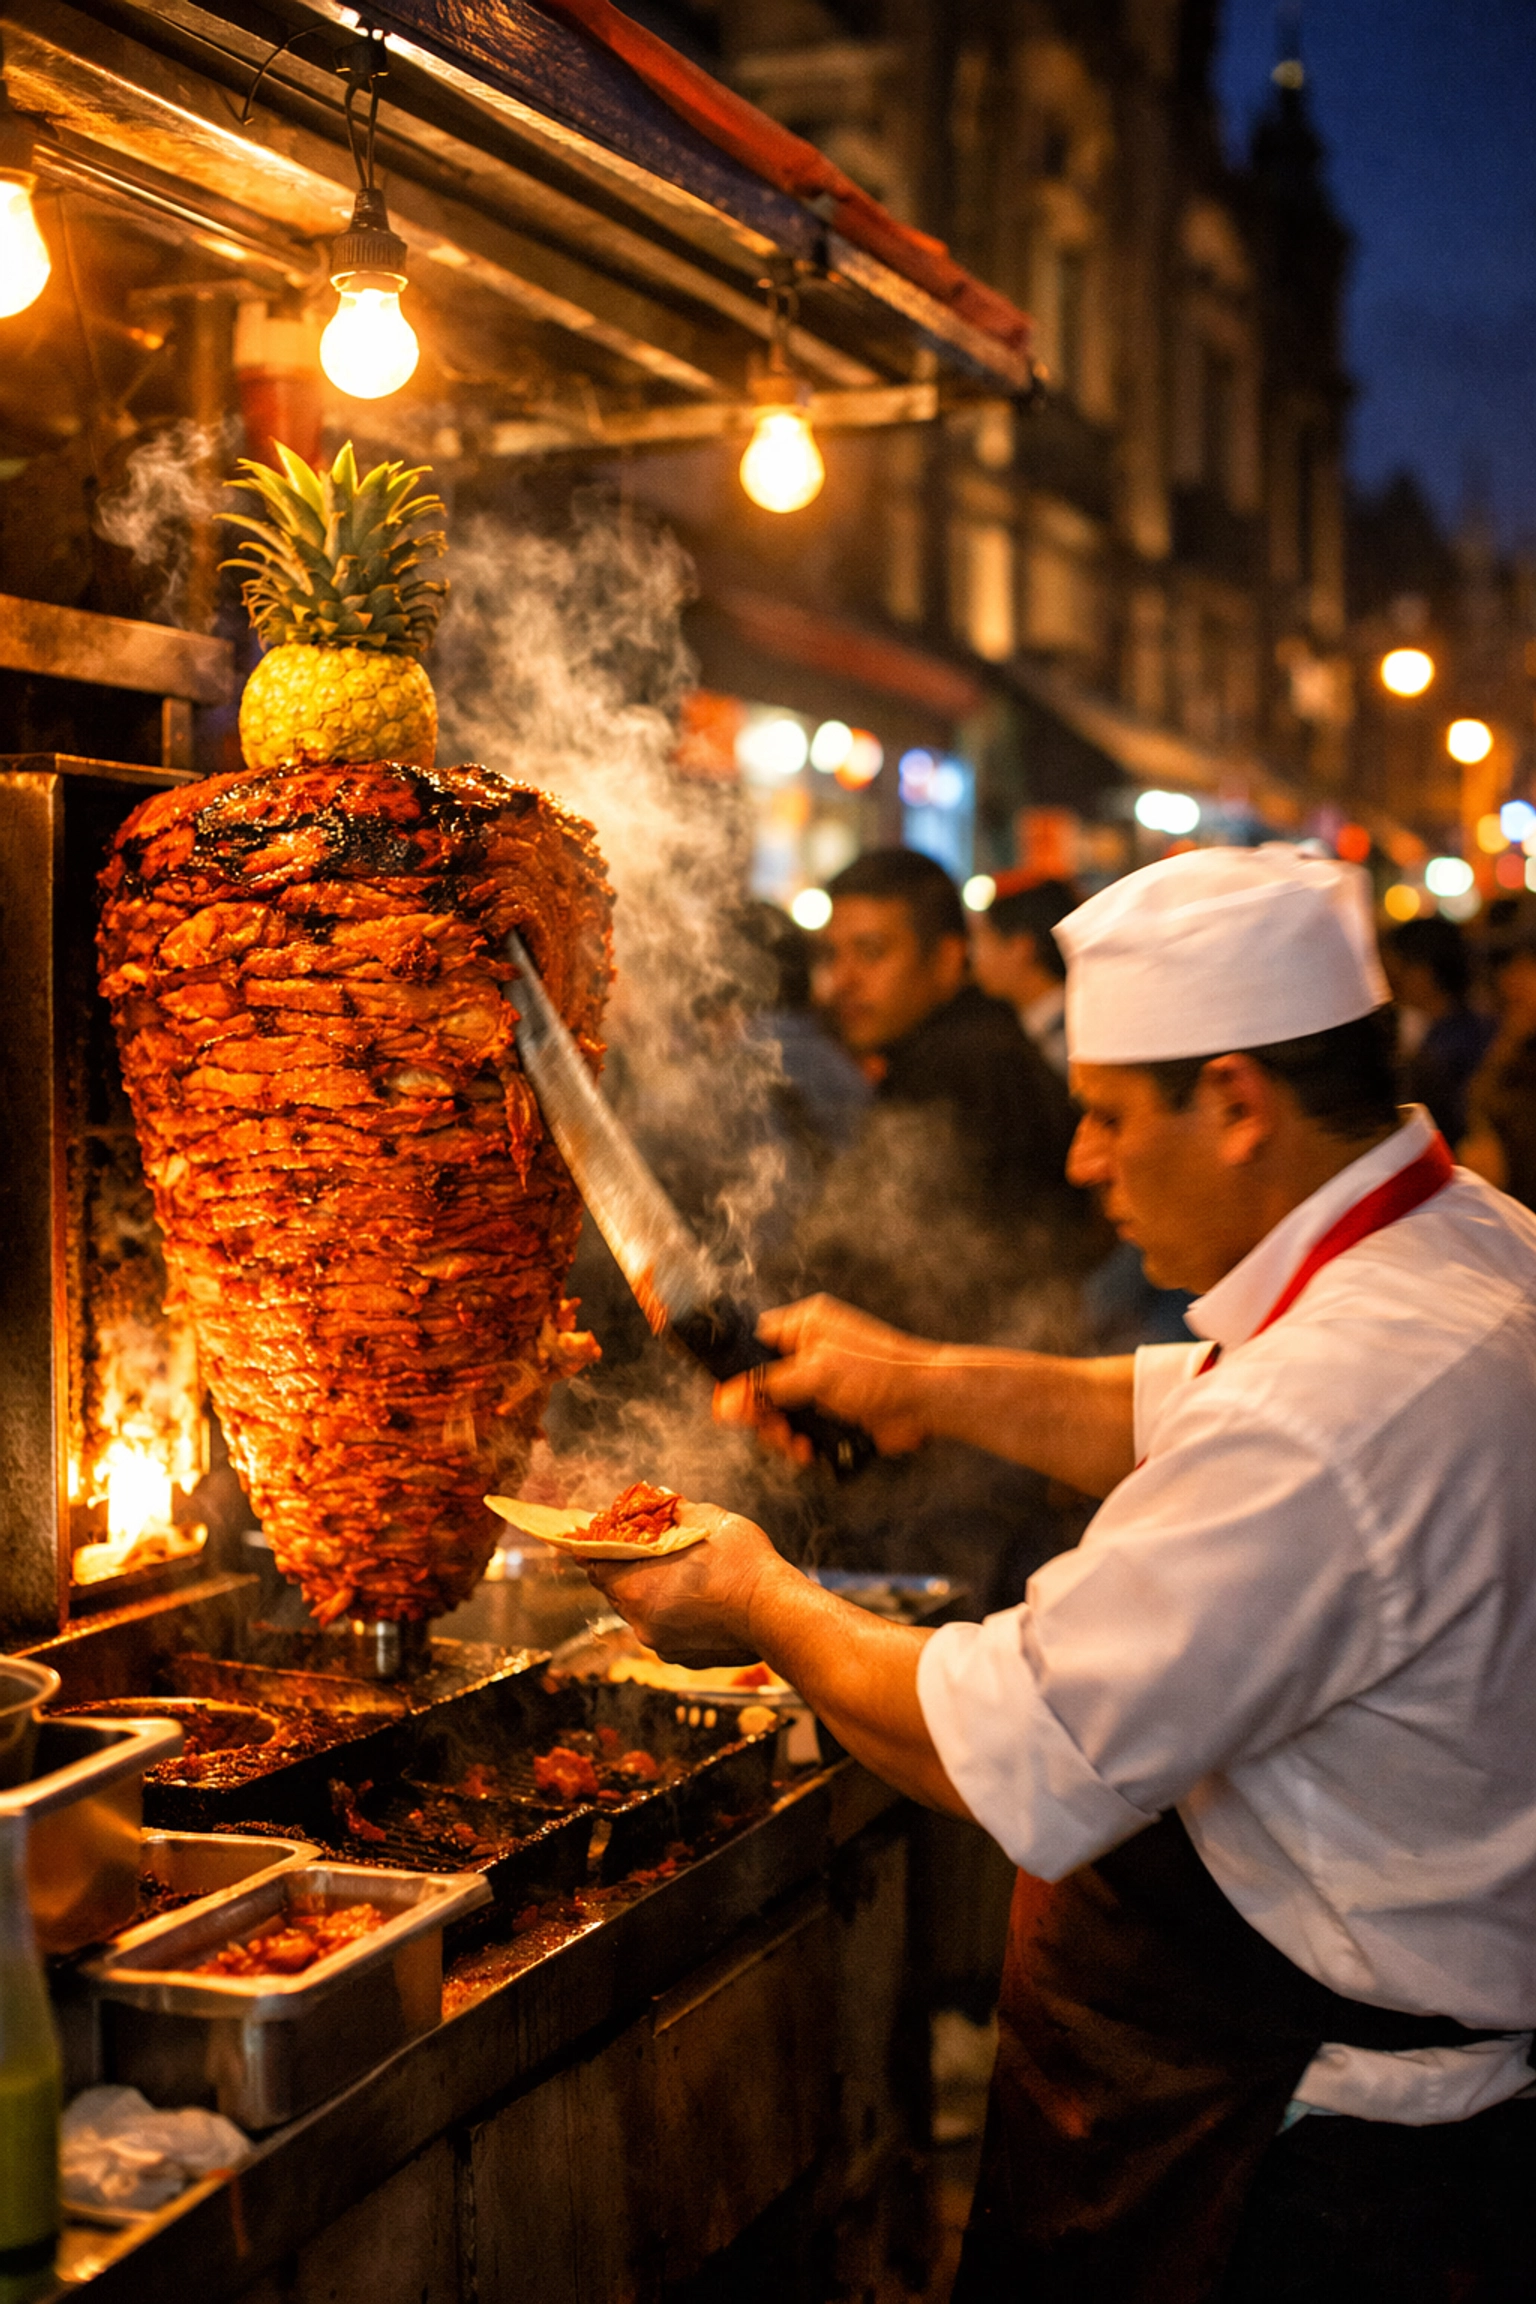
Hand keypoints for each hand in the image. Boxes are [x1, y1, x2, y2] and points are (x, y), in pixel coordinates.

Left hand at [583, 1502, 786, 1666]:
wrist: (777, 1614)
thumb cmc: (743, 1566)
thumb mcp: (709, 1520)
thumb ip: (676, 1511)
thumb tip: (662, 1500)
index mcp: (637, 1586)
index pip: (594, 1567)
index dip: (596, 1549)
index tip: (602, 1539)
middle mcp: (640, 1620)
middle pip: (616, 1591)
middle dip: (626, 1570)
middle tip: (642, 1551)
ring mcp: (660, 1643)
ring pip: (641, 1613)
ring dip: (650, 1593)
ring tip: (675, 1574)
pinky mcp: (681, 1657)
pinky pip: (664, 1631)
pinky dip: (671, 1615)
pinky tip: (695, 1599)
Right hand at [713, 1294, 935, 1459]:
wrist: (925, 1403)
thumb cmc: (880, 1373)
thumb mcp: (816, 1374)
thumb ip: (767, 1388)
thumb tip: (724, 1403)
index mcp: (804, 1326)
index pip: (753, 1345)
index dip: (739, 1375)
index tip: (732, 1403)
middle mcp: (809, 1351)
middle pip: (761, 1385)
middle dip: (763, 1414)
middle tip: (771, 1430)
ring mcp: (821, 1383)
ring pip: (780, 1412)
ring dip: (782, 1434)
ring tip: (795, 1445)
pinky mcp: (832, 1411)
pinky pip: (802, 1429)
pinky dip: (802, 1444)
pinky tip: (810, 1451)